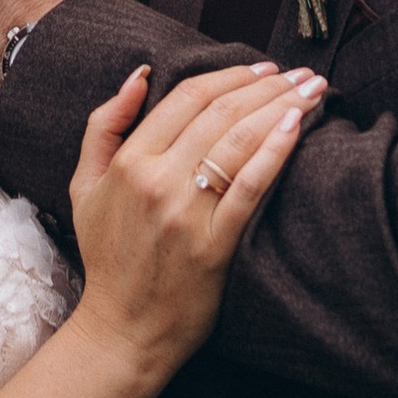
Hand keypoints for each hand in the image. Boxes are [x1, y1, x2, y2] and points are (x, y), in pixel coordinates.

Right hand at [69, 58, 323, 393]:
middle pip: (221, 113)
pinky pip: (250, 188)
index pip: (188, 97)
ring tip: (313, 92)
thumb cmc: (108, 257)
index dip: (231, 75)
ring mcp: (186, 214)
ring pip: (239, 141)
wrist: (123, 330)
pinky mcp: (214, 245)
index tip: (263, 67)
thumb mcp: (84, 186)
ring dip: (281, 107)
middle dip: (268, 85)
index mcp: (128, 162)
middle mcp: (157, 181)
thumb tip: (139, 76)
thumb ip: (103, 126)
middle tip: (301, 73)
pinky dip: (275, 152)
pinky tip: (297, 127)